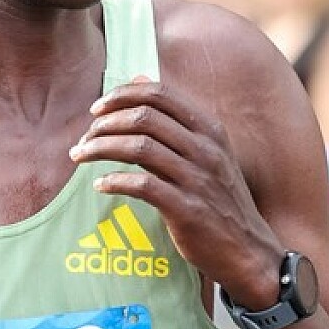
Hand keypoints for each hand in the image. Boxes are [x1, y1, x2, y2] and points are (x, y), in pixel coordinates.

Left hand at [69, 78, 281, 305]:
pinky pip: (142, 185)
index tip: (97, 108)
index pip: (160, 94)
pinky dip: (115, 180)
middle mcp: (205, 149)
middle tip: (85, 137)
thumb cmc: (219, 198)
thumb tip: (138, 78)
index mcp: (209, 129)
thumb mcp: (206, 151)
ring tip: (80, 156)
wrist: (248, 251)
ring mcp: (198, 179)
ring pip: (138, 147)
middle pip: (144, 117)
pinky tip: (100, 184)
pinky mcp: (187, 210)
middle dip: (105, 123)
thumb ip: (172, 118)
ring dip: (100, 148)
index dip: (122, 95)